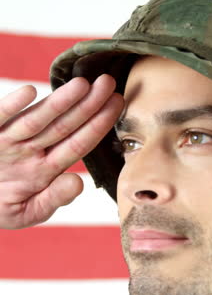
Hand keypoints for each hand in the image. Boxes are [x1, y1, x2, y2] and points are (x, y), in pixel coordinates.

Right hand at [0, 75, 123, 228]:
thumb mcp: (26, 211)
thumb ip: (52, 199)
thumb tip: (78, 183)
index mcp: (46, 168)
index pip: (77, 144)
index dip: (98, 125)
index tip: (117, 104)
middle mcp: (31, 150)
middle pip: (64, 126)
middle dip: (87, 105)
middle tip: (108, 83)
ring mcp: (9, 141)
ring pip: (37, 119)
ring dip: (59, 102)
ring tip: (82, 84)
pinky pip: (0, 119)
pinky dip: (12, 106)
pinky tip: (30, 92)